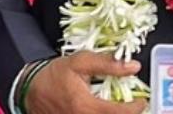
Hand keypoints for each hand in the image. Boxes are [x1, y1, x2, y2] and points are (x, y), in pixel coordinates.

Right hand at [25, 52, 145, 113]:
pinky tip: (105, 109)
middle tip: (133, 105)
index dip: (137, 107)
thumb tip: (133, 67)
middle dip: (128, 113)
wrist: (30, 90)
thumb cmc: (53, 76)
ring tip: (119, 107)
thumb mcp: (79, 63)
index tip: (142, 100)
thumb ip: (107, 64)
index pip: (121, 113)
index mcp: (87, 107)